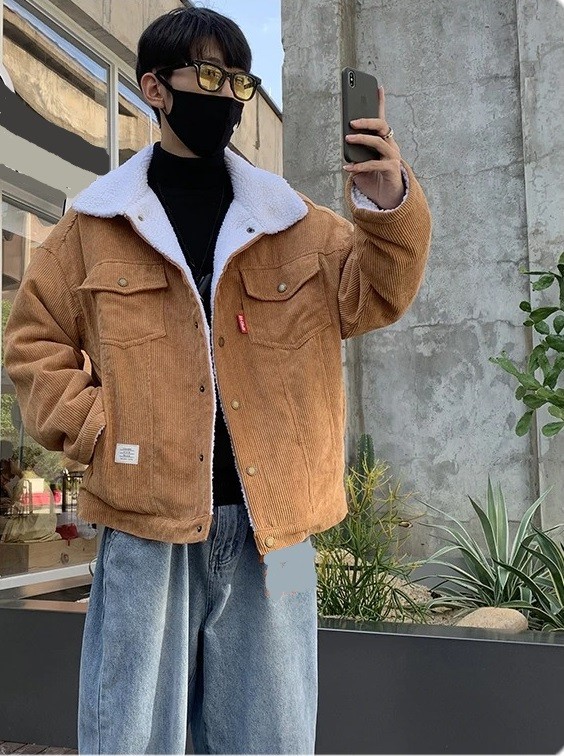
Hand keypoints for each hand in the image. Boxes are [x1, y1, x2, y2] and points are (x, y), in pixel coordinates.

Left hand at [343, 86, 403, 209]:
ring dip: (362, 139)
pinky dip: (360, 166)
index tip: (378, 86)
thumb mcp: (362, 163)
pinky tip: (348, 168)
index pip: (382, 119)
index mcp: (384, 141)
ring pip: (378, 142)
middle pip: (382, 126)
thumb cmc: (374, 179)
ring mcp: (393, 157)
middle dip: (367, 121)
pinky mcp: (391, 169)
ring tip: (348, 138)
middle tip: (352, 122)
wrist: (388, 199)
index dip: (381, 102)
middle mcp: (391, 145)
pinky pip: (374, 164)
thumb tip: (346, 143)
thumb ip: (356, 153)